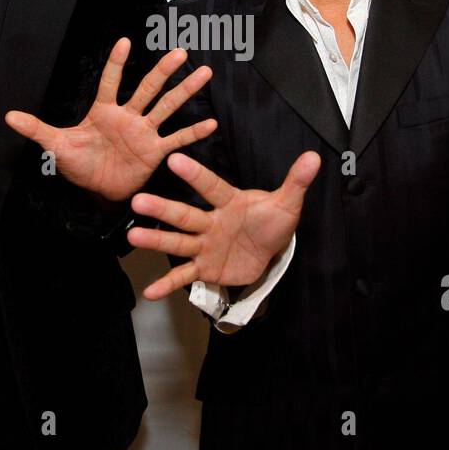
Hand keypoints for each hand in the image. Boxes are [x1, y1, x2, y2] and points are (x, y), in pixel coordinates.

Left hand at [4, 38, 217, 202]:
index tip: (125, 42)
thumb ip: (37, 129)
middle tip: (180, 51)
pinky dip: (193, 133)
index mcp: (103, 111)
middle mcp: (127, 117)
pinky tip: (211, 123)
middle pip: (148, 89)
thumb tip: (7, 117)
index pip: (110, 83)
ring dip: (185, 91)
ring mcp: (144, 133)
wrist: (96, 191)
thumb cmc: (78, 164)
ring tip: (204, 73)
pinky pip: (176, 140)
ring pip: (167, 107)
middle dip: (163, 71)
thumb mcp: (56, 146)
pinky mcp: (154, 152)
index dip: (116, 64)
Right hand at [126, 150, 321, 299]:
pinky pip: (184, 275)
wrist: (269, 250)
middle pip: (185, 215)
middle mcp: (211, 222)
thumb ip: (296, 181)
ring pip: (178, 242)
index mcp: (229, 202)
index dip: (195, 175)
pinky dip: (167, 284)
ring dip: (156, 240)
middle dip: (163, 209)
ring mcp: (205, 245)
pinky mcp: (205, 267)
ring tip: (133, 237)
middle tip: (138, 201)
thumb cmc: (272, 221)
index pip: (211, 186)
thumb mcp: (287, 203)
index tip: (175, 160)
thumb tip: (315, 157)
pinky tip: (150, 292)